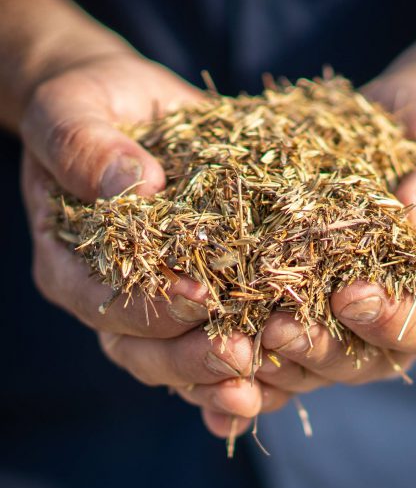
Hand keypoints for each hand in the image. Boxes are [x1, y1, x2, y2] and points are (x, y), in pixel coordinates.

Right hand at [21, 52, 288, 438]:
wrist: (123, 103)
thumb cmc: (89, 103)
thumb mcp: (72, 111)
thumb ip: (84, 147)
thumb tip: (134, 185)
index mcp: (68, 258)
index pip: (100, 298)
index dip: (148, 305)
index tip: (199, 296)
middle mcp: (106, 290)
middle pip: (138, 347)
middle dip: (189, 356)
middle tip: (238, 355)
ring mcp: (151, 296)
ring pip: (175, 357)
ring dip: (217, 375)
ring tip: (263, 377)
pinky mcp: (195, 287)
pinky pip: (209, 339)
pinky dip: (239, 369)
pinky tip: (275, 383)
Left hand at [255, 73, 415, 397]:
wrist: (393, 122)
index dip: (393, 321)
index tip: (354, 295)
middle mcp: (392, 316)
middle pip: (361, 359)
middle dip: (319, 348)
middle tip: (278, 329)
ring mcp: (341, 313)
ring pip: (310, 358)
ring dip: (273, 357)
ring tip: (234, 338)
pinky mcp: (298, 294)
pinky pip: (272, 330)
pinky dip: (244, 346)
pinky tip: (210, 341)